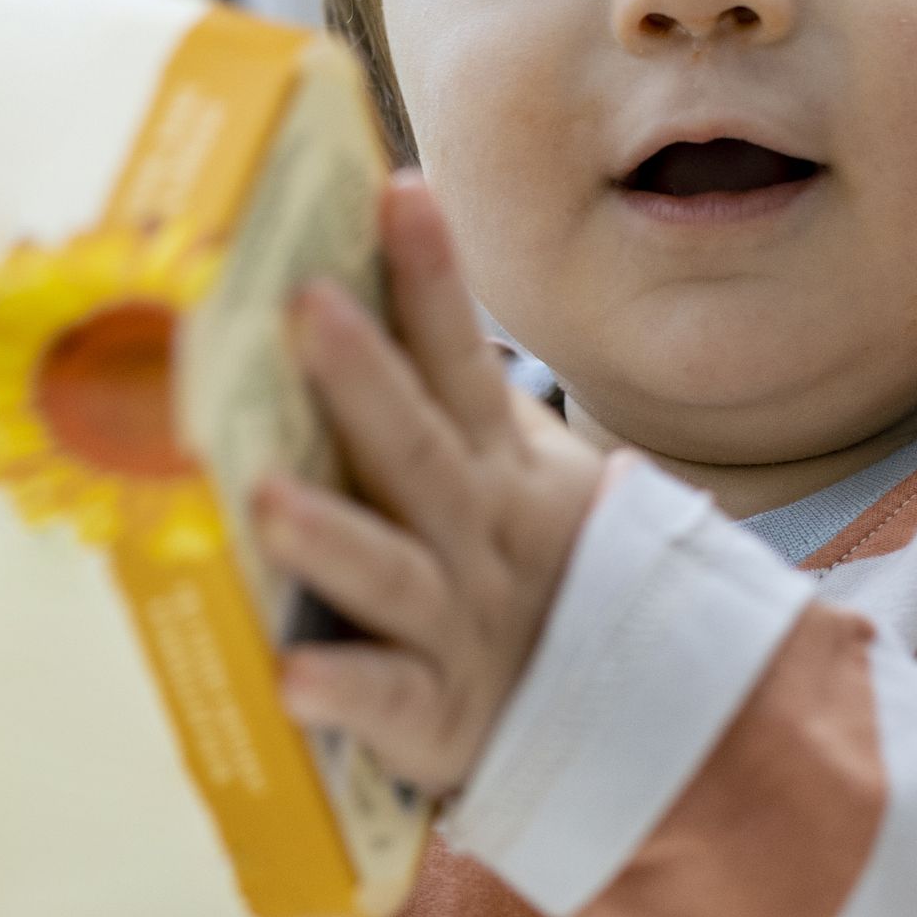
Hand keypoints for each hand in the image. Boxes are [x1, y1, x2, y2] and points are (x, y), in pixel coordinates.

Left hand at [254, 175, 607, 792]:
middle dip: (366, 377)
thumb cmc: (537, 585)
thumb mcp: (519, 482)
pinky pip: (389, 701)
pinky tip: (290, 674)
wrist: (651, 725)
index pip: (460, 363)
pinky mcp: (442, 717)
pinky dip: (344, 690)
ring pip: (393, 572)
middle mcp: (480, 537)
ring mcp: (464, 626)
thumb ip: (444, 401)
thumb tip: (357, 278)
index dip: (432, 281)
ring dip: (333, 534)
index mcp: (496, 471)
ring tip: (265, 497)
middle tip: (307, 306)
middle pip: (417, 448)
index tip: (399, 191)